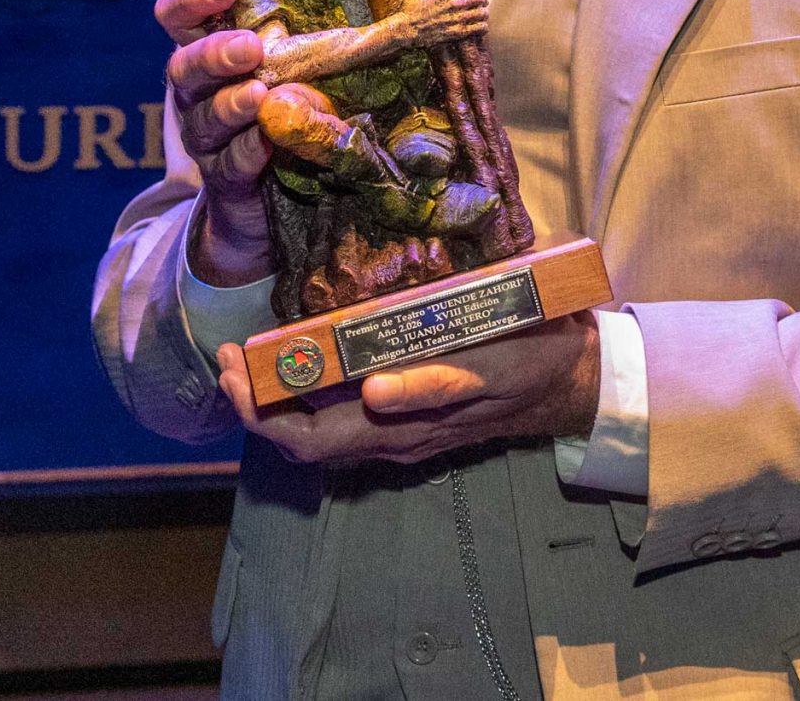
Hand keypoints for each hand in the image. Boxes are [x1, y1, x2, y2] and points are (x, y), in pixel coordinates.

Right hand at [157, 0, 273, 285]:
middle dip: (214, 53)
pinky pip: (230, 163)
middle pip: (183, 66)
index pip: (180, 16)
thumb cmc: (290, 107)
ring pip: (205, 117)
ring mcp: (208, 137)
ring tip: (258, 94)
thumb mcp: (298, 61)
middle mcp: (199, 92)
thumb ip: (317, 24)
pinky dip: (248, 151)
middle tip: (250, 48)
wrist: (265, 200)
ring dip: (231, 104)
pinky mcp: (225, 179)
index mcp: (210, 51)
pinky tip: (266, 144)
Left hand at [215, 314, 600, 466]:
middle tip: (226, 360)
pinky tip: (292, 370)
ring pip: (321, 440)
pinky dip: (305, 403)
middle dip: (258, 407)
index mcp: (411, 422)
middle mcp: (398, 438)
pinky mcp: (409, 423)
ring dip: (276, 407)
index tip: (240, 370)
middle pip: (308, 445)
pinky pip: (343, 428)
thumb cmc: (535, 355)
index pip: (319, 438)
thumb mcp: (495, 368)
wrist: (573, 378)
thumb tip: (376, 388)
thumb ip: (437, 384)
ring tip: (245, 363)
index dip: (270, 412)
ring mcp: (402, 435)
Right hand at [399, 0, 490, 44]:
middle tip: (482, 2)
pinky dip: (483, 27)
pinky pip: (479, 28)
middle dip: (483, 0)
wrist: (407, 29)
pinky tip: (481, 27)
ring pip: (482, 13)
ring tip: (482, 14)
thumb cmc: (410, 10)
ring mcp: (458, 18)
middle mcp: (456, 3)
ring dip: (484, 14)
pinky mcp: (458, 32)